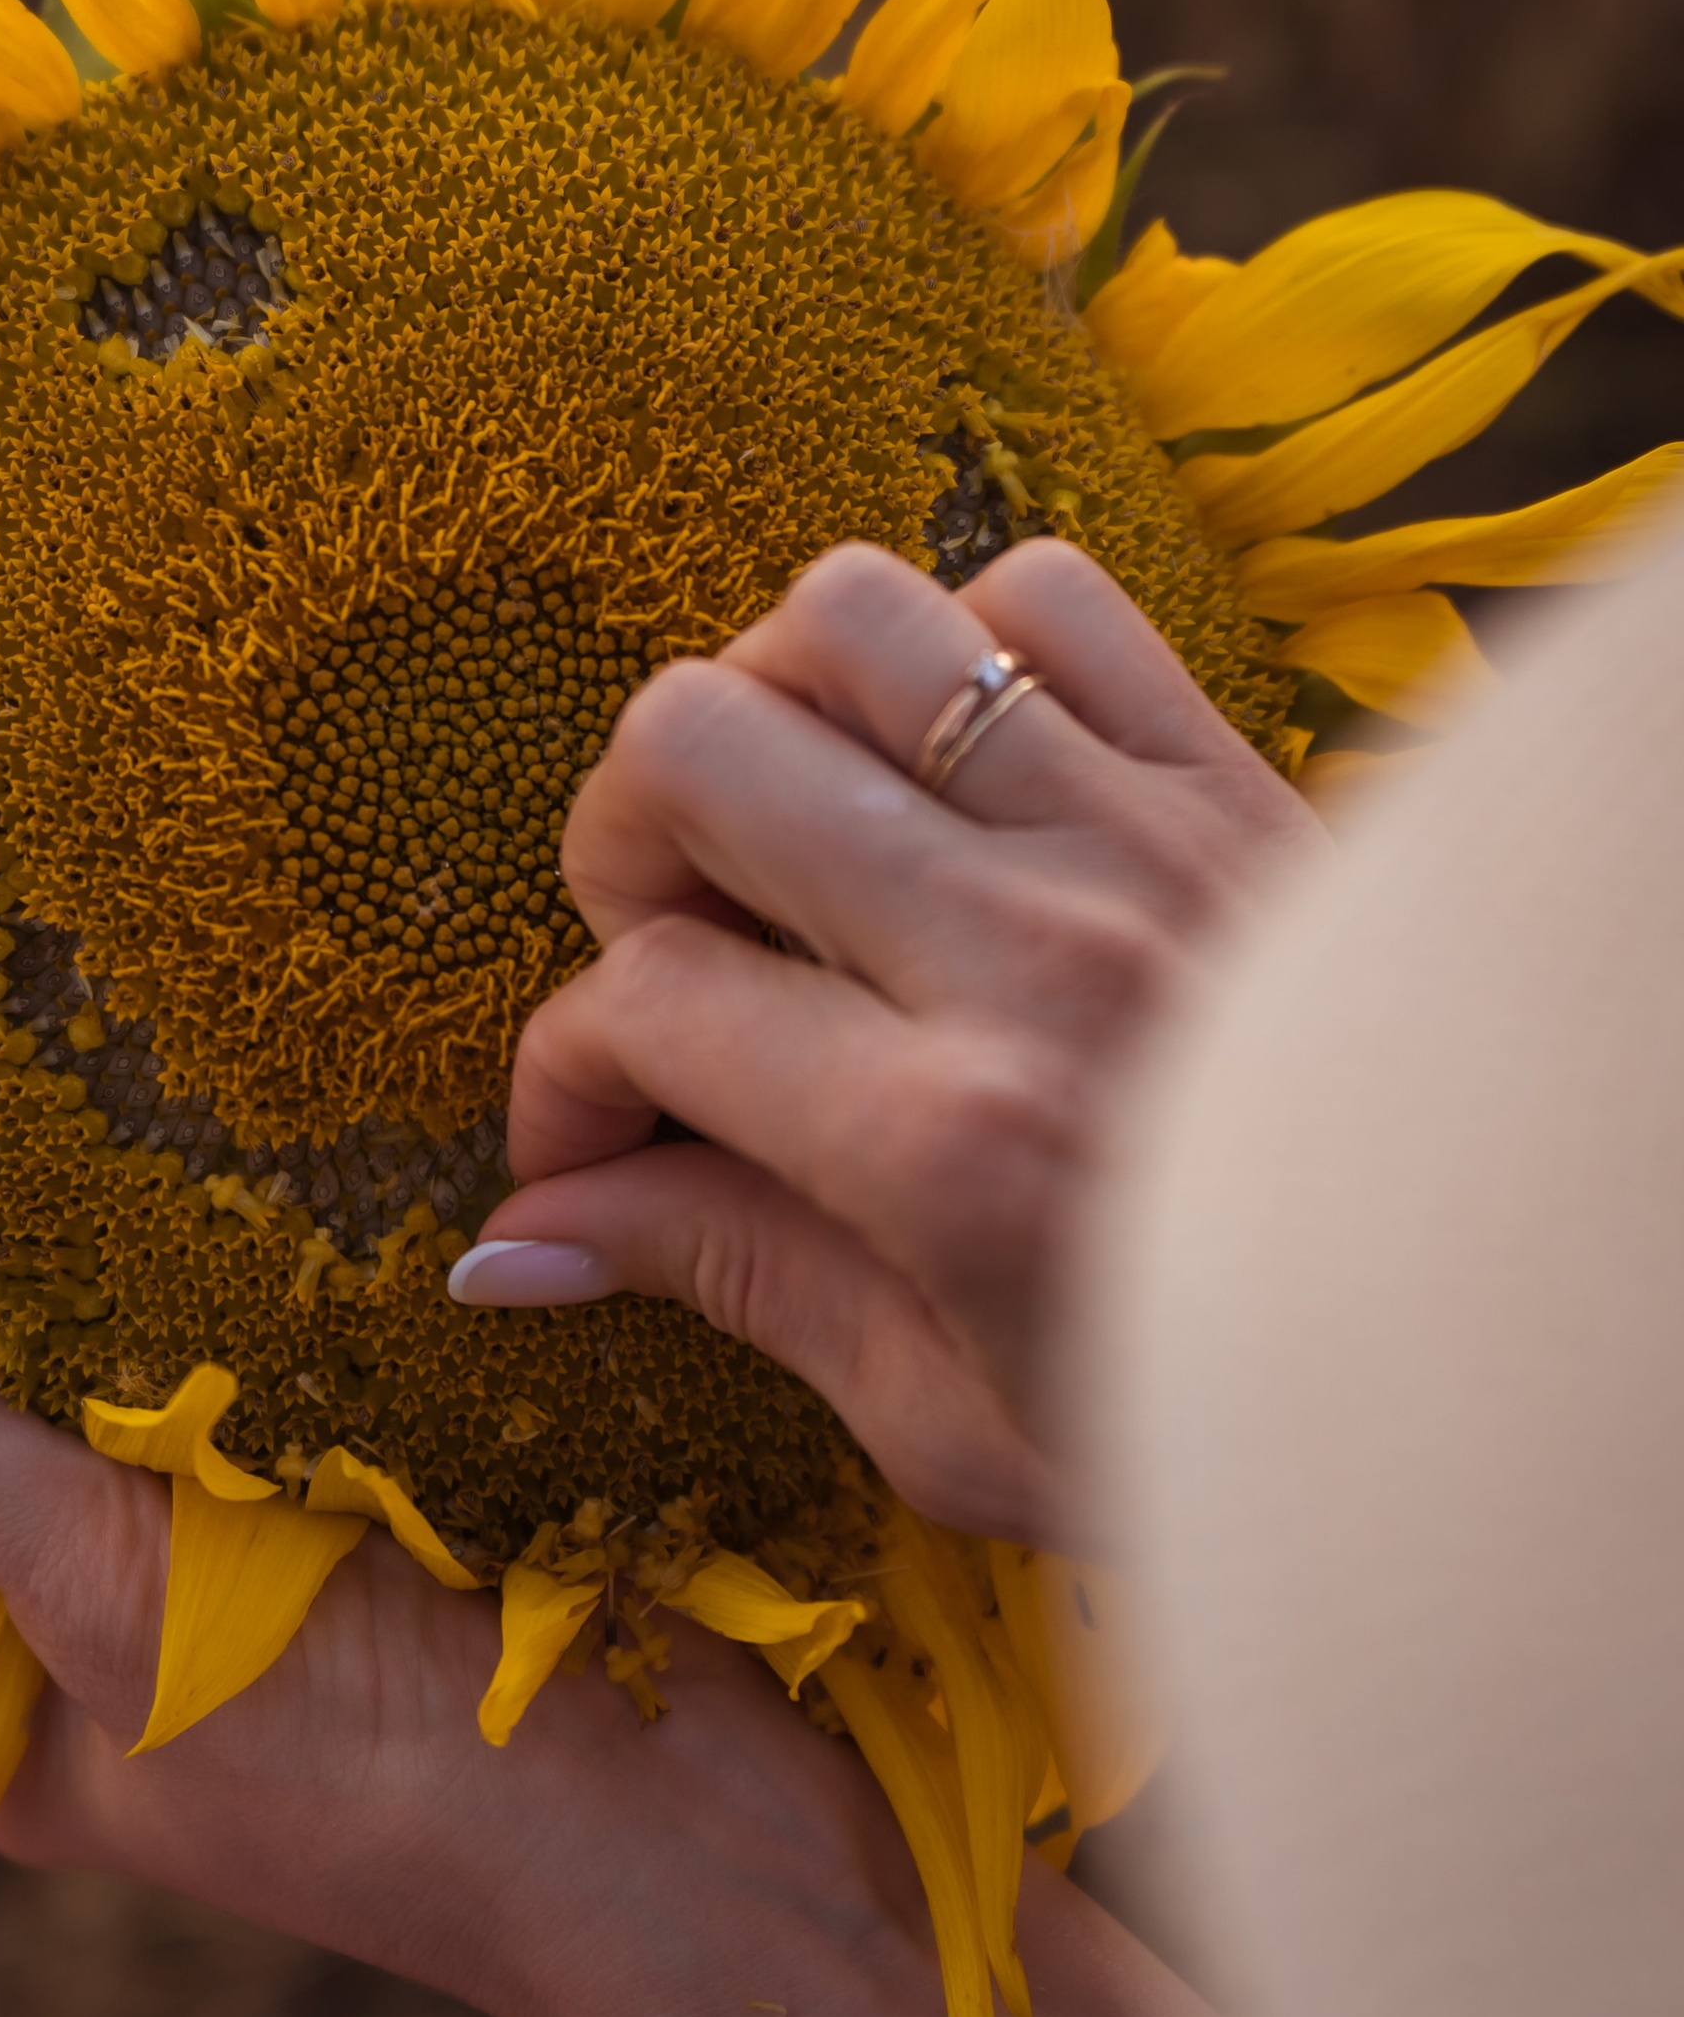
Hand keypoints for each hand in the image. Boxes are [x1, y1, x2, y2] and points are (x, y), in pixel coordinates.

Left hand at [0, 1225, 1261, 2016]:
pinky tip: (311, 1195)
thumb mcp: (120, 1601)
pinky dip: (298, 1299)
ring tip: (185, 1121)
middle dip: (53, 1283)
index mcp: (26, 1706)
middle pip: (45, 1415)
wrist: (705, 1854)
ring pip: (176, 1384)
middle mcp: (126, 1649)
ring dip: (189, 1275)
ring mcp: (260, 1590)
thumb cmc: (391, 1769)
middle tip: (57, 1103)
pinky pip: (298, 1384)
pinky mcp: (382, 1526)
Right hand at [458, 540, 1318, 1547]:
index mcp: (944, 1142)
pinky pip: (1043, 594)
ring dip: (771, 709)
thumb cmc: (1226, 1409)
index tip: (581, 1145)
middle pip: (695, 746)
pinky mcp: (1227, 770)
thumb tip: (507, 1247)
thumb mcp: (955, 1422)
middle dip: (622, 846)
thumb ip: (730, 1281)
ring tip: (790, 826)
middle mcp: (1024, 947)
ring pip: (850, 618)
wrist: (1509, 1341)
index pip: (646, 1010)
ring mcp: (1133, 833)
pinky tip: (952, 771)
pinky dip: (960, 651)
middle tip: (668, 950)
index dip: (562, 1079)